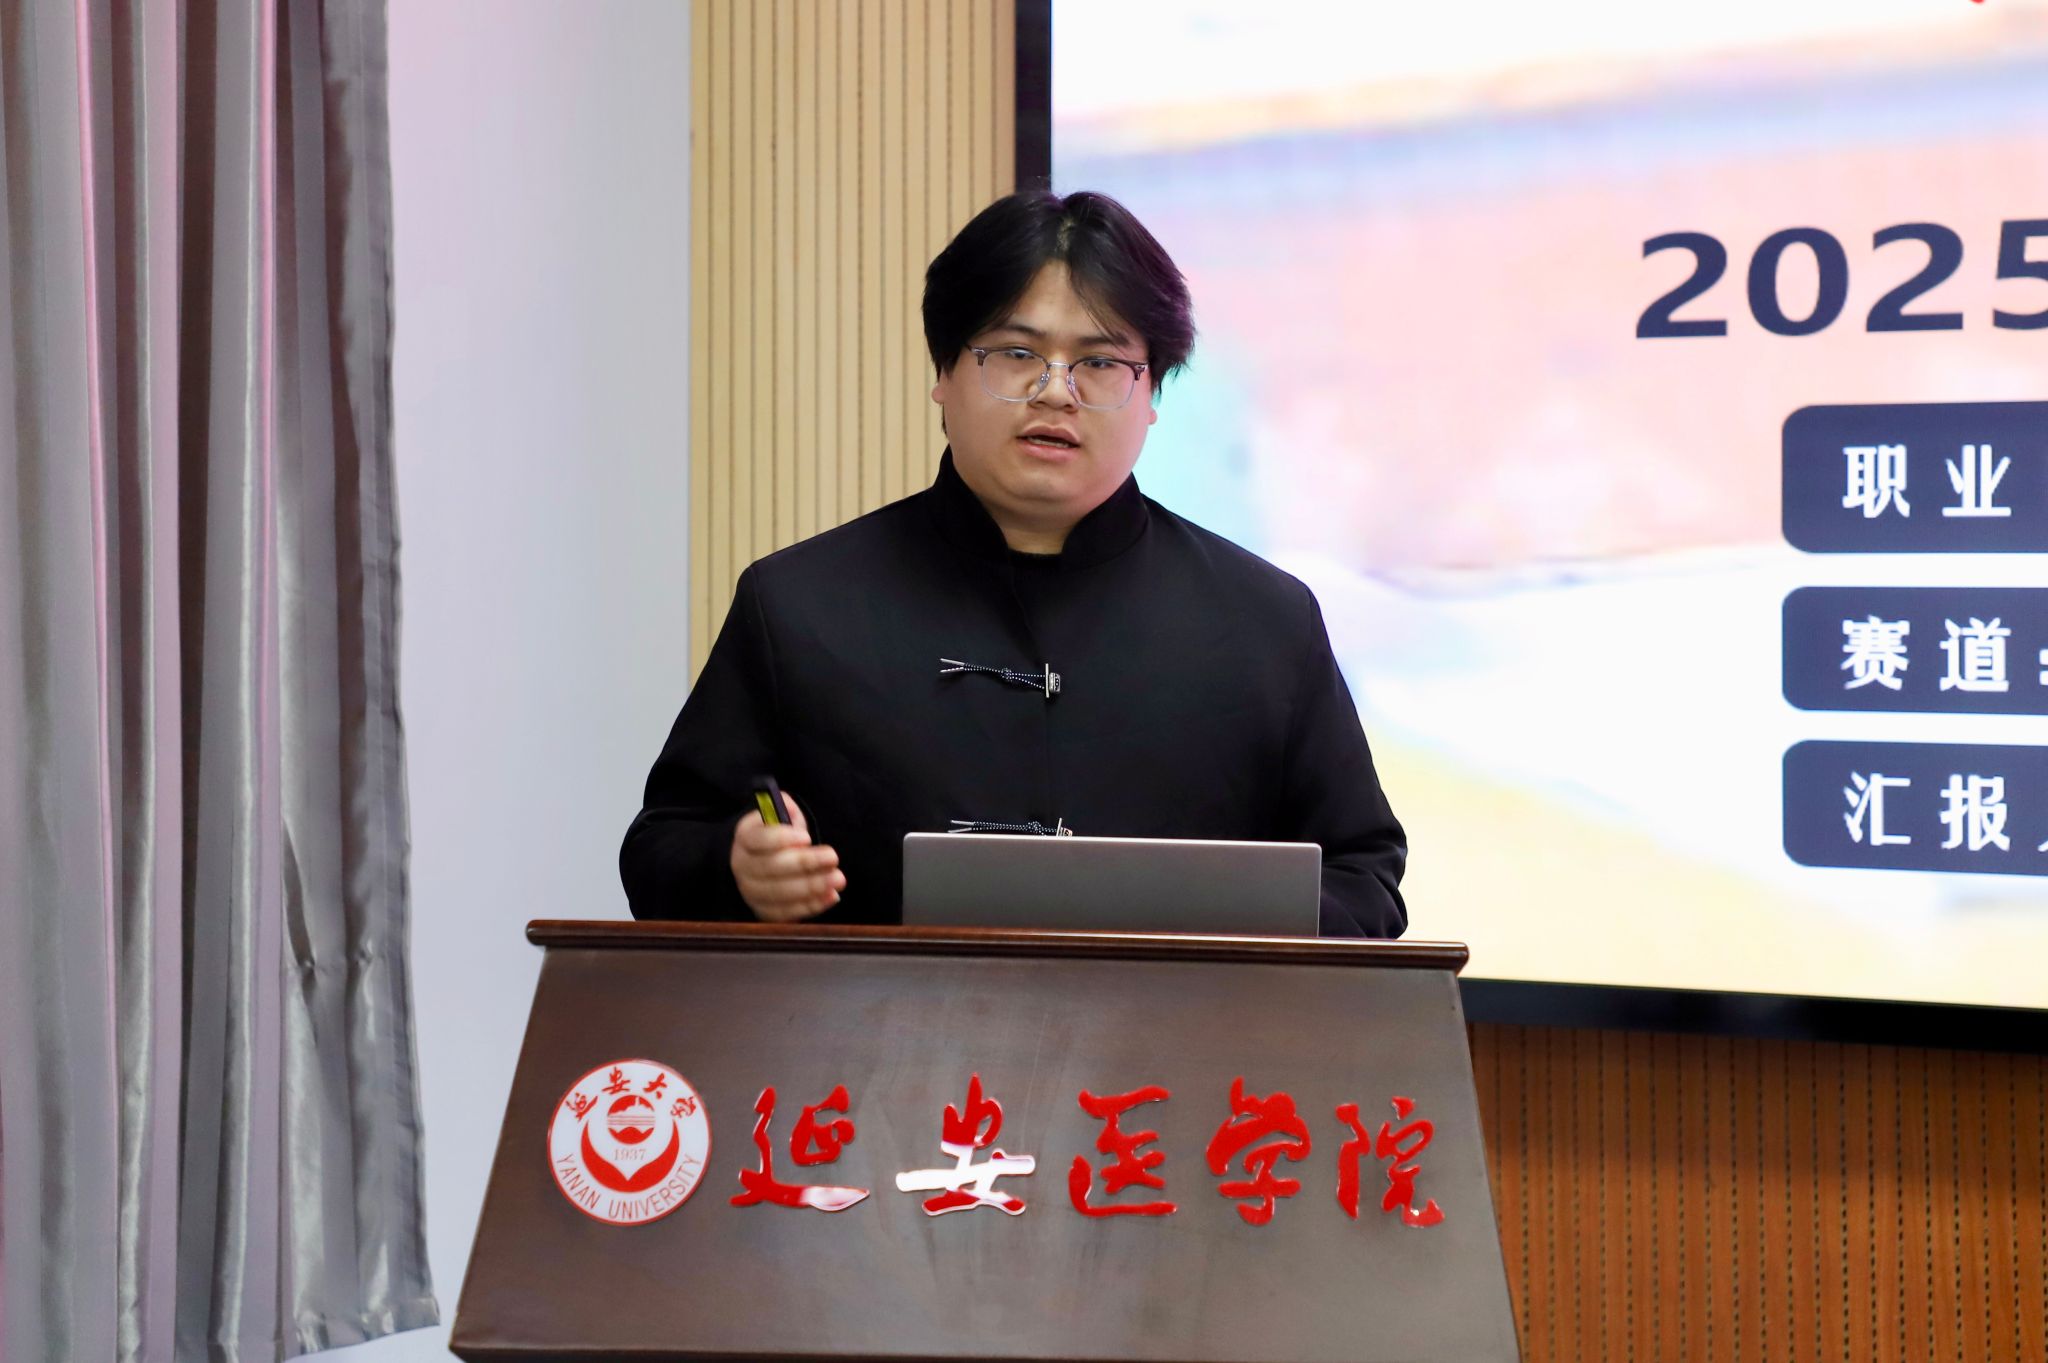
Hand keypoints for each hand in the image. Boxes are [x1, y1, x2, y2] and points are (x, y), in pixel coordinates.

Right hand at [729, 793, 843, 921]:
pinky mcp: (763, 911)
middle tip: (833, 858)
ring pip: (779, 893)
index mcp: (745, 837)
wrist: (771, 859)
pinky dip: (810, 906)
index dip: (781, 838)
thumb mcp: (782, 814)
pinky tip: (831, 896)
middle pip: (771, 867)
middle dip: (805, 863)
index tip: (807, 838)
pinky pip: (786, 913)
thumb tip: (788, 809)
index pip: (758, 838)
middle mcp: (742, 865)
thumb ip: (785, 807)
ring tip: (837, 879)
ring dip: (811, 887)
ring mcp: (750, 891)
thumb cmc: (781, 834)